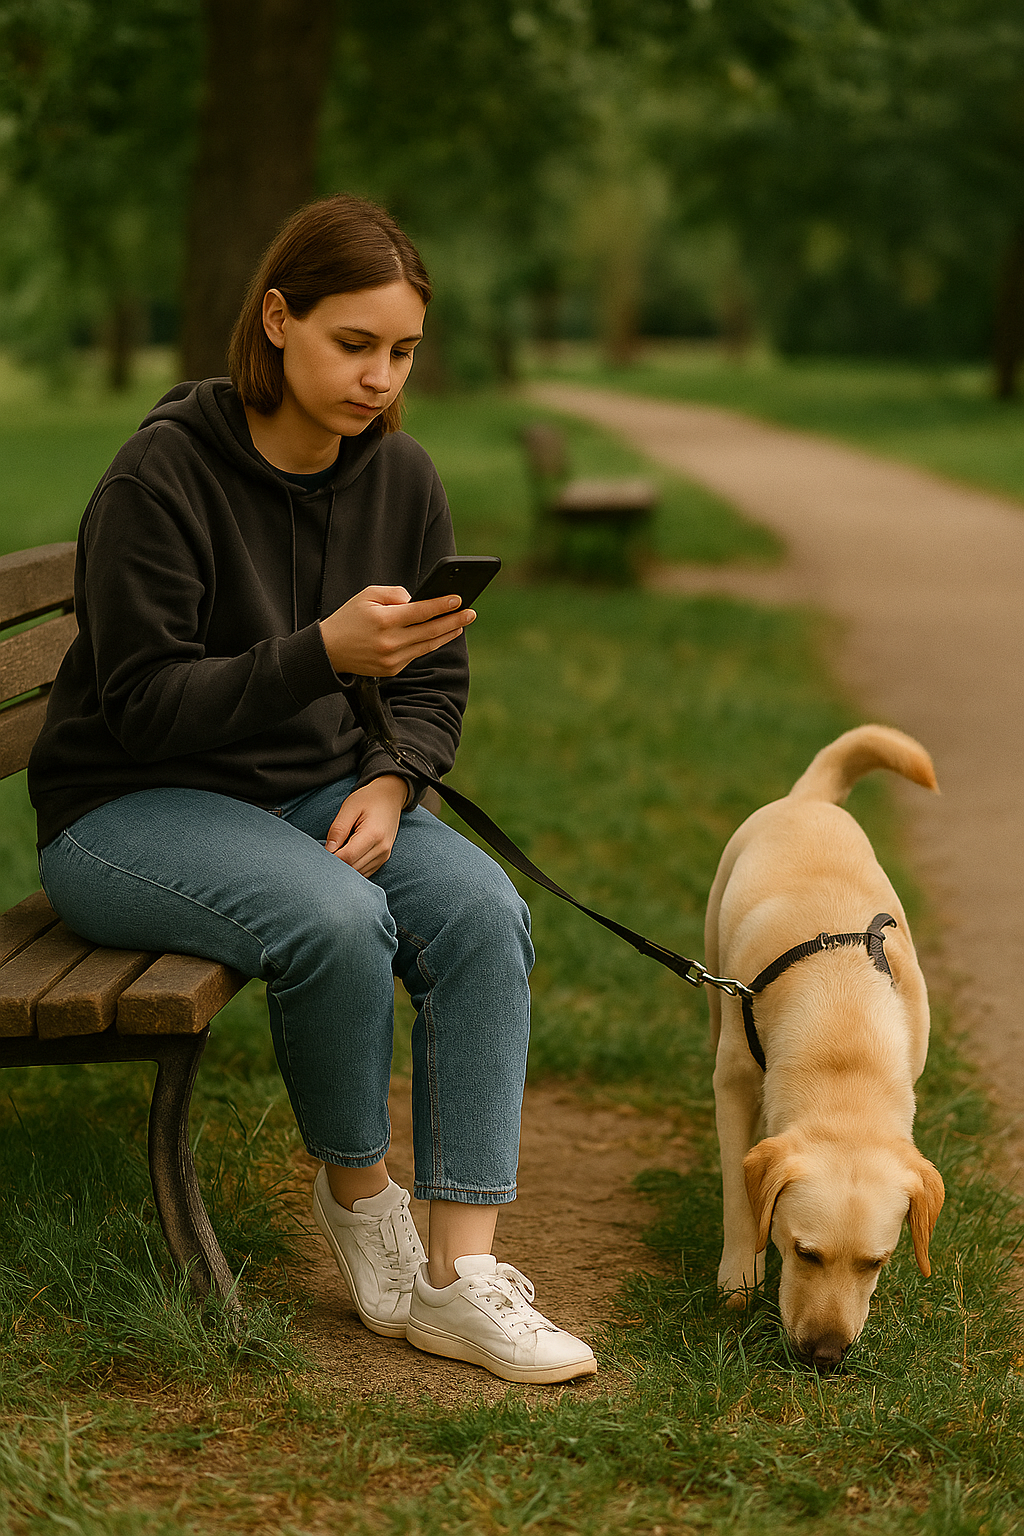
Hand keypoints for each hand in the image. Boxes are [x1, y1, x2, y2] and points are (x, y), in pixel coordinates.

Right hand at [320, 585, 474, 677]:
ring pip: (428, 645)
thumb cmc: (349, 618)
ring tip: (461, 623)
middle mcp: (390, 642)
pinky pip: (417, 654)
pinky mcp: (393, 670)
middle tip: (471, 612)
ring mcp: (393, 659)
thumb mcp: (367, 595)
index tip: (459, 598)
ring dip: (447, 634)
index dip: (442, 605)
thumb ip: (395, 593)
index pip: (421, 612)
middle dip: (454, 621)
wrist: (329, 651)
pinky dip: (430, 643)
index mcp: (384, 621)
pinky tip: (441, 634)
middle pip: (431, 630)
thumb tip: (418, 600)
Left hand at [325, 775, 408, 875]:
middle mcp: (382, 849)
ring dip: (344, 868)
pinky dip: (352, 868)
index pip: (347, 857)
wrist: (390, 797)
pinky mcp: (383, 859)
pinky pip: (364, 872)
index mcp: (373, 835)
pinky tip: (345, 857)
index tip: (320, 853)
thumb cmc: (368, 799)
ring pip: (358, 874)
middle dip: (336, 865)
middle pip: (352, 868)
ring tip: (335, 854)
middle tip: (323, 855)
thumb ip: (338, 829)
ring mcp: (384, 856)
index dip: (331, 859)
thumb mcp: (349, 807)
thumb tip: (328, 850)